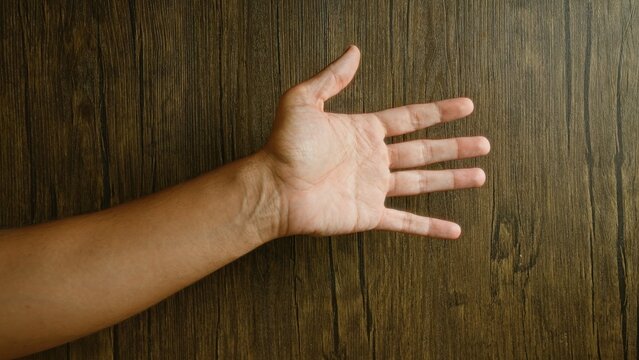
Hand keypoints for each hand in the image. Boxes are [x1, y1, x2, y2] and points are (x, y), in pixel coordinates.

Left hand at [261, 45, 489, 238]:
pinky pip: (405, 222)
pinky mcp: (369, 215)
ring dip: (451, 181)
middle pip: (425, 151)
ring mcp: (373, 188)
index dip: (439, 112)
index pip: (411, 118)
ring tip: (479, 176)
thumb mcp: (303, 101)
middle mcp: (373, 159)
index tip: (466, 106)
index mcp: (363, 131)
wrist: (274, 188)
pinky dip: (430, 227)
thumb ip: (332, 77)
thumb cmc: (283, 146)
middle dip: (456, 148)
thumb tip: (352, 51)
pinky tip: (452, 230)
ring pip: (422, 183)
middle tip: (484, 144)